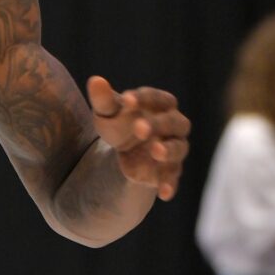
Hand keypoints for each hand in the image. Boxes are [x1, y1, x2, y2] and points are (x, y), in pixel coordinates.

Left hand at [86, 76, 190, 200]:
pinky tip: (164, 194)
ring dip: (169, 150)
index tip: (126, 100)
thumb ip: (103, 99)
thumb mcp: (107, 112)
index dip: (144, 99)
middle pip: (174, 122)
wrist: (122, 151)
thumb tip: (95, 80)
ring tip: (155, 151)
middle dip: (157, 124)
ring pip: (179, 148)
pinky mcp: (168, 171)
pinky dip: (170, 184)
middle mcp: (173, 125)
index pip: (158, 98)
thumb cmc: (118, 123)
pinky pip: (174, 177)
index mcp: (160, 105)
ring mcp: (173, 148)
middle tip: (139, 128)